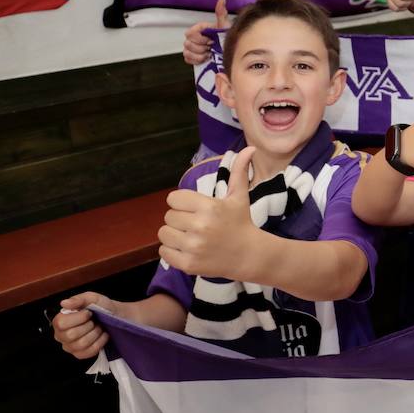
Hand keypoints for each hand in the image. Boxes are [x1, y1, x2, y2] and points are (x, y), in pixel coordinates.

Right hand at [52, 291, 111, 357]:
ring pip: (82, 344)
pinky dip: (100, 342)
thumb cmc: (100, 307)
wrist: (114, 316)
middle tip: (94, 321)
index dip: (78, 318)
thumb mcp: (91, 298)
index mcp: (59, 321)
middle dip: (88, 326)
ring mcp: (70, 347)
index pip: (61, 323)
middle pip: (71, 335)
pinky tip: (102, 335)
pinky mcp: (80, 354)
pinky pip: (90, 351)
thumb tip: (64, 303)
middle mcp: (61, 336)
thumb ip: (77, 299)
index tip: (88, 313)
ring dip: (95, 333)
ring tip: (98, 327)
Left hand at [159, 147, 258, 277]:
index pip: (173, 199)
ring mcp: (193, 247)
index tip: (194, 210)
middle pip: (168, 217)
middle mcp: (200, 226)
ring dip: (174, 235)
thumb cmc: (241, 223)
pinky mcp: (188, 264)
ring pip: (163, 234)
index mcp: (209, 207)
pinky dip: (171, 251)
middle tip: (195, 225)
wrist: (249, 255)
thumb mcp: (240, 197)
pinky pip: (164, 252)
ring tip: (190, 237)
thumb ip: (239, 172)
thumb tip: (250, 148)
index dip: (182, 203)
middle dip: (180, 220)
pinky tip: (187, 249)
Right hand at [183, 0, 228, 65]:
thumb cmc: (227, 39)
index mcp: (199, 29)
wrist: (230, 54)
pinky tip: (206, 59)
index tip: (211, 41)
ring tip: (210, 54)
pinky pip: (187, 59)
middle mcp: (194, 37)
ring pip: (187, 52)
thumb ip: (221, 12)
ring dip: (200, 55)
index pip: (189, 34)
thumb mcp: (225, 26)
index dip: (200, 39)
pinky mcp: (192, 58)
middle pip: (187, 44)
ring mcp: (192, 48)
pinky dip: (197, 60)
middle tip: (211, 48)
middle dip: (201, 48)